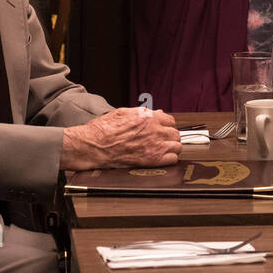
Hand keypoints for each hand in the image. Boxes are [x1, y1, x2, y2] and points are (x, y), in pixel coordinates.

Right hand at [61, 107, 180, 170]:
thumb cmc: (103, 130)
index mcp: (147, 117)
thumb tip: (155, 112)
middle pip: (175, 133)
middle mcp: (154, 129)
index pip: (170, 120)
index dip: (165, 125)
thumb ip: (142, 113)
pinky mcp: (152, 159)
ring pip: (177, 146)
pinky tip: (162, 159)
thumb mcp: (122, 113)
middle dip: (169, 137)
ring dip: (171, 148)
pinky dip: (169, 159)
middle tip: (162, 141)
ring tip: (163, 150)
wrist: (94, 145)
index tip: (162, 130)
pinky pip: (173, 159)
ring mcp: (155, 145)